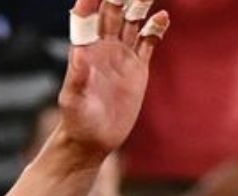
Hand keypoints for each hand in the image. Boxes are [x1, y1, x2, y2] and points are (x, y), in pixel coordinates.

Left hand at [54, 0, 168, 158]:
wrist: (93, 140)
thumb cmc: (77, 121)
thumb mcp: (74, 100)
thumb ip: (77, 77)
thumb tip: (79, 53)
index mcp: (85, 51)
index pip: (87, 19)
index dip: (90, 2)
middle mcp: (103, 49)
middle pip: (114, 13)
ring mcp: (122, 56)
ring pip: (133, 21)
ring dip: (141, 4)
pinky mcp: (138, 68)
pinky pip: (148, 41)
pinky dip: (156, 28)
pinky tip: (162, 17)